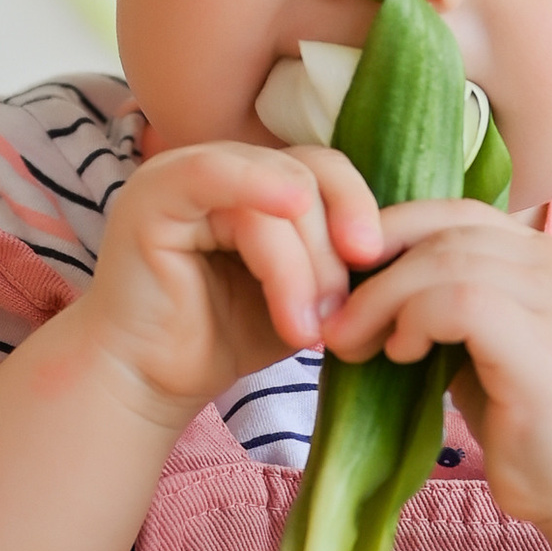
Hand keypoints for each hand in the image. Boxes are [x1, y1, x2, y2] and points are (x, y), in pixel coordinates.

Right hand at [68, 139, 387, 431]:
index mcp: (260, 182)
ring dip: (301, 267)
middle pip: (309, 176)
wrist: (148, 383)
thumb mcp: (299, 293)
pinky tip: (288, 211)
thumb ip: (336, 261)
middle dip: (332, 253)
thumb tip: (403, 245)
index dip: (360, 208)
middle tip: (333, 319)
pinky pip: (214, 173)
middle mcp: (224, 167)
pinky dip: (258, 187)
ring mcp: (184, 172)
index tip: (376, 264)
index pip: (325, 172)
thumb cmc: (223, 339)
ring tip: (301, 330)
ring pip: (277, 193)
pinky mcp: (154, 192)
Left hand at [320, 199, 551, 528]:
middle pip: (446, 229)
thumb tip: (364, 288)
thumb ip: (448, 310)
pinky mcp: (546, 348)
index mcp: (547, 258)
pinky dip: (416, 319)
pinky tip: (402, 353)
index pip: (458, 213)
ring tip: (353, 343)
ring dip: (383, 298)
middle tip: (333, 321)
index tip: (346, 282)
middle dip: (374, 270)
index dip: (392, 234)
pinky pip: (462, 301)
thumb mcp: (487, 353)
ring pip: (448, 259)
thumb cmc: (541, 431)